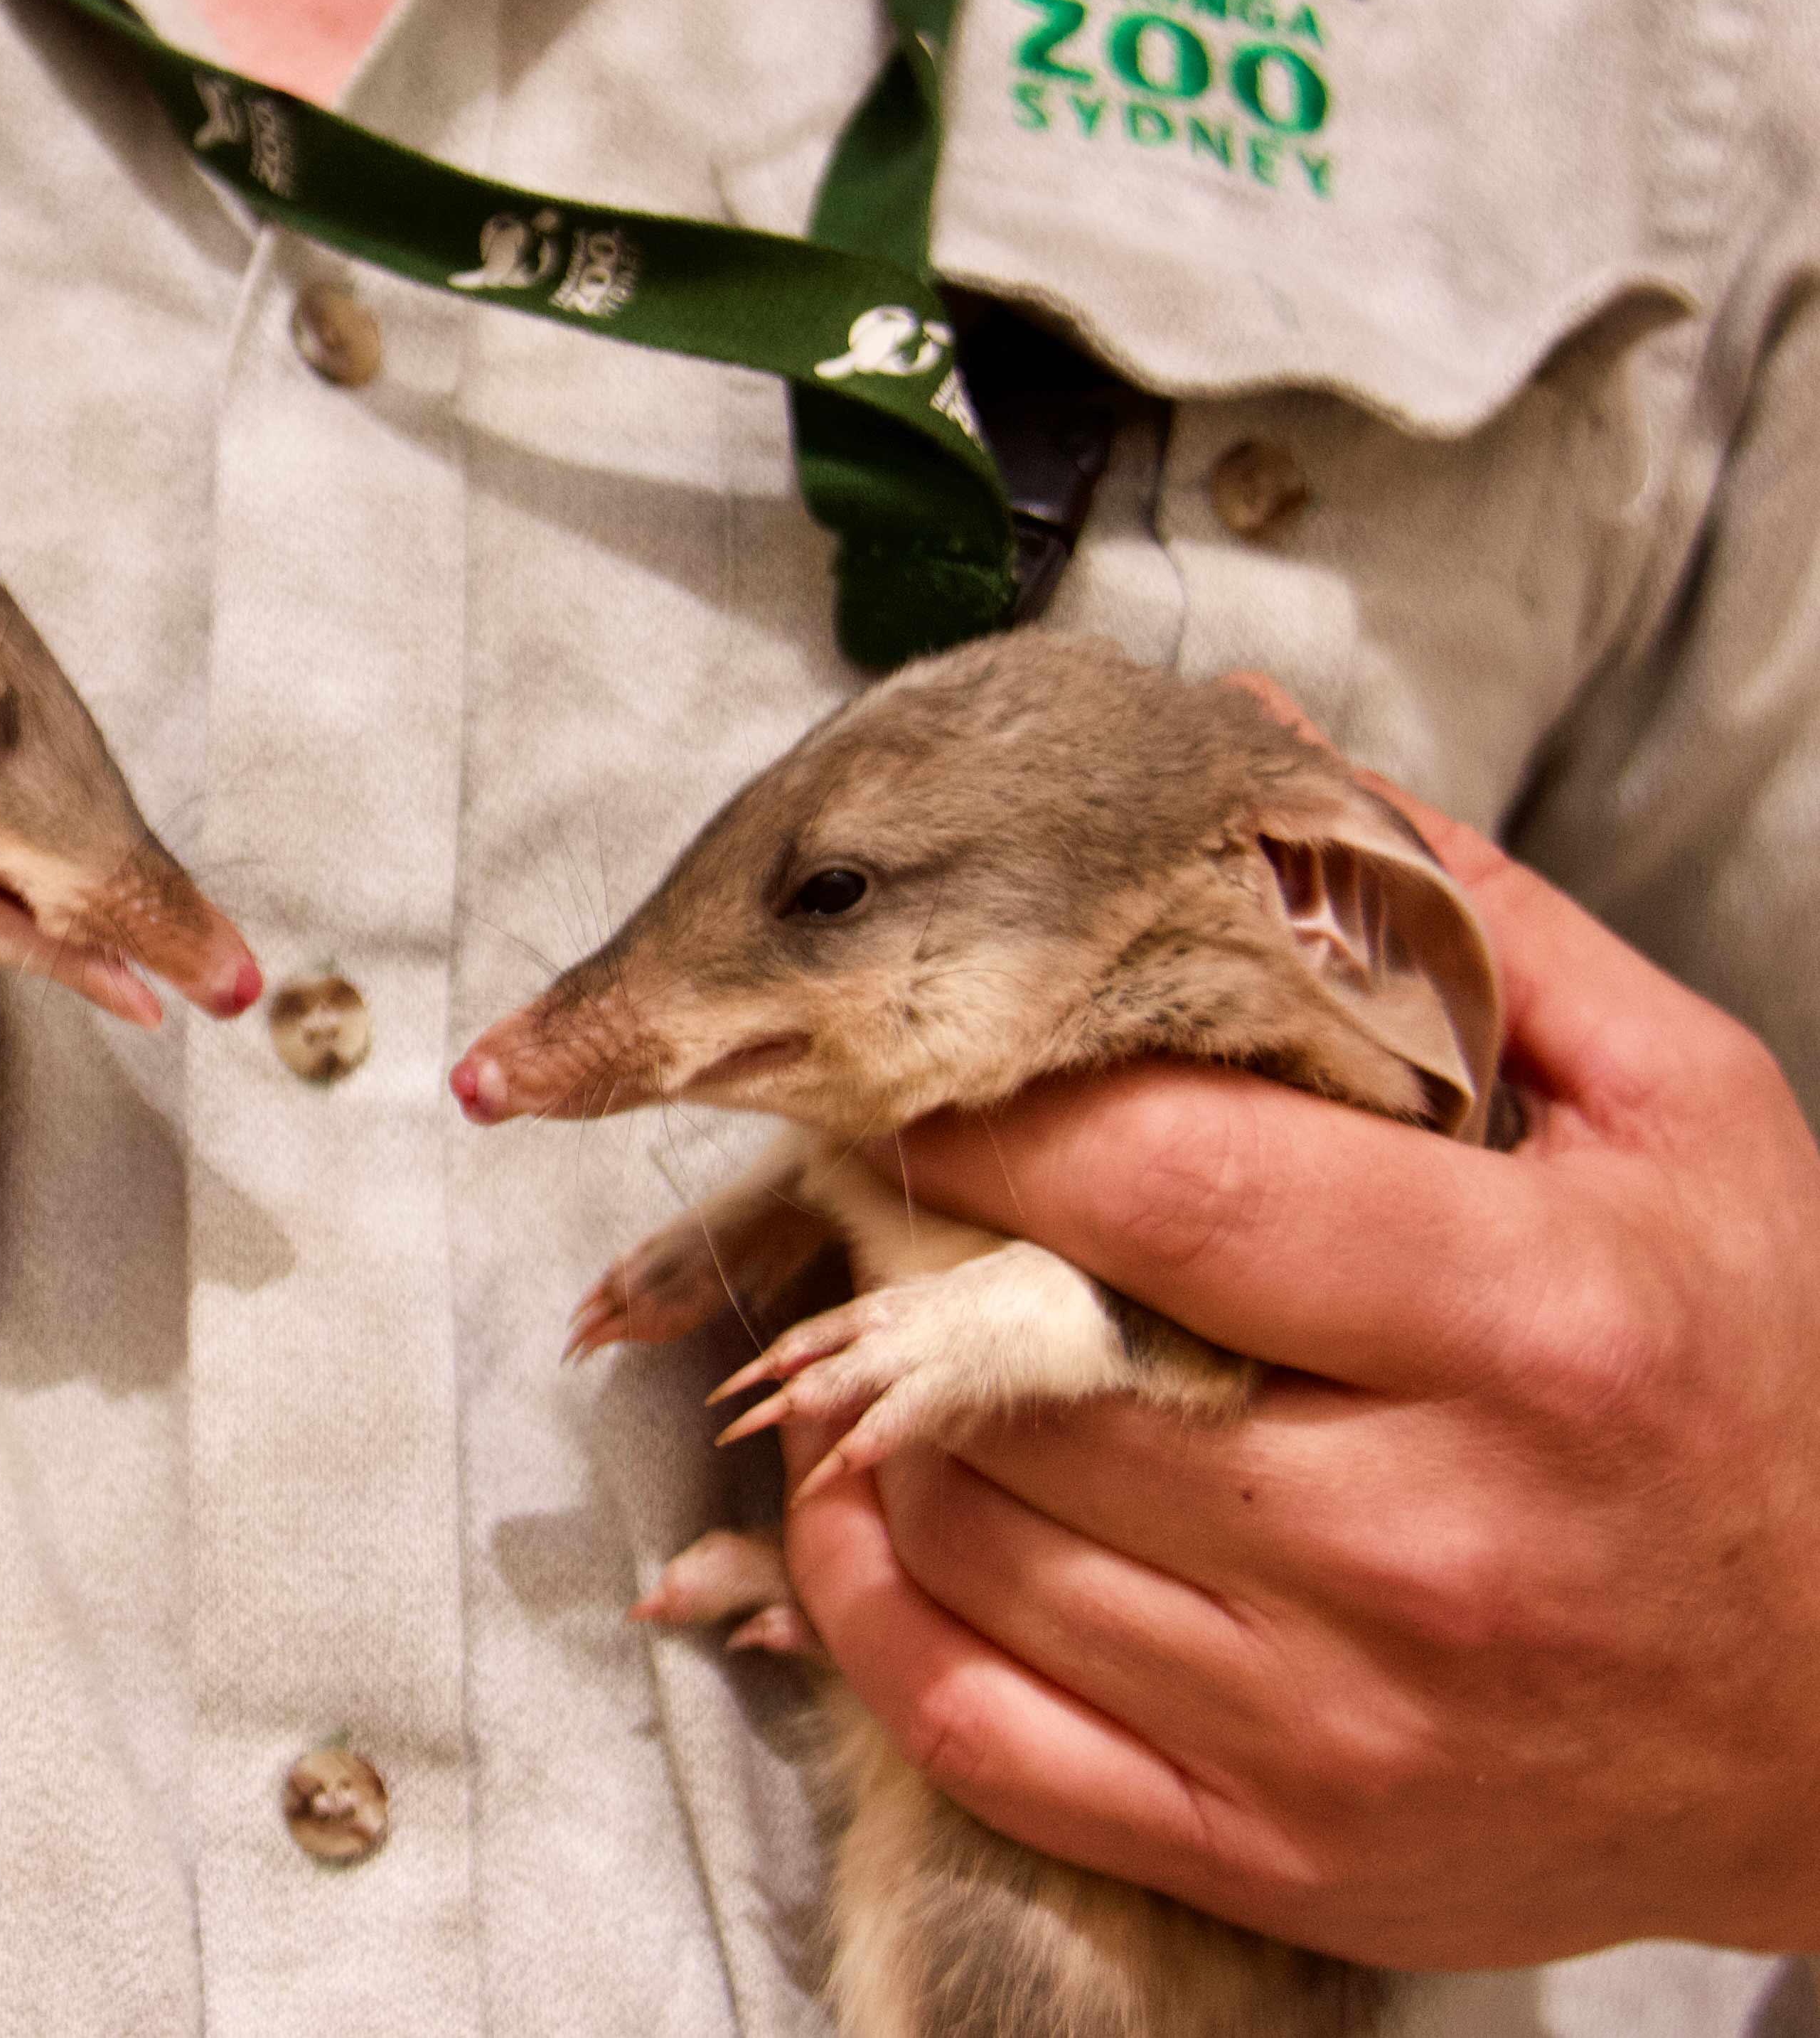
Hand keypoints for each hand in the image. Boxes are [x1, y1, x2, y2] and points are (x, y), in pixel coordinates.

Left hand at [778, 786, 1819, 1967]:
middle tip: (878, 1182)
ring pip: (969, 1530)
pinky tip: (868, 1498)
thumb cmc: (1754, 1380)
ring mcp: (1334, 1729)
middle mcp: (1424, 1544)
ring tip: (892, 1322)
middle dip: (910, 1251)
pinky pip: (969, 1724)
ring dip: (877, 1407)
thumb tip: (1254, 742)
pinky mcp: (1272, 1854)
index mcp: (1534, 1329)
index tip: (915, 1062)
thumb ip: (1456, 924)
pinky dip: (866, 1600)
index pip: (1169, 1188)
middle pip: (1030, 1363)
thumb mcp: (1678, 1116)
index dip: (993, 1109)